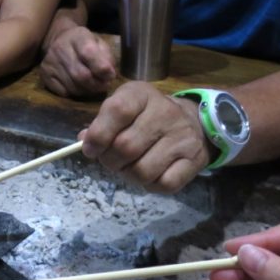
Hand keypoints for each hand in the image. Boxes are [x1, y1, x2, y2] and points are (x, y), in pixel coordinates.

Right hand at [39, 24, 115, 96]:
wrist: (59, 39)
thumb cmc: (85, 43)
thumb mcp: (99, 43)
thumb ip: (107, 58)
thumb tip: (109, 75)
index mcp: (78, 36)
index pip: (88, 53)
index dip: (101, 68)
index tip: (111, 76)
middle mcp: (60, 48)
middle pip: (81, 75)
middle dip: (96, 84)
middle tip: (104, 85)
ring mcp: (49, 62)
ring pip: (73, 87)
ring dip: (87, 90)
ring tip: (93, 86)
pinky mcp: (44, 74)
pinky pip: (63, 92)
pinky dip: (75, 93)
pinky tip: (79, 86)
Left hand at [79, 82, 210, 192]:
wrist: (193, 120)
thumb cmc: (147, 115)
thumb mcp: (124, 106)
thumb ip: (102, 123)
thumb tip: (85, 142)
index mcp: (142, 94)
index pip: (117, 110)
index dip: (98, 135)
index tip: (90, 149)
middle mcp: (165, 113)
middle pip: (126, 146)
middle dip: (109, 160)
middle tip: (110, 160)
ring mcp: (182, 137)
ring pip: (143, 170)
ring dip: (128, 175)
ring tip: (129, 167)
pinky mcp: (194, 160)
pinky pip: (164, 184)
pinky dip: (150, 185)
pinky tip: (149, 175)